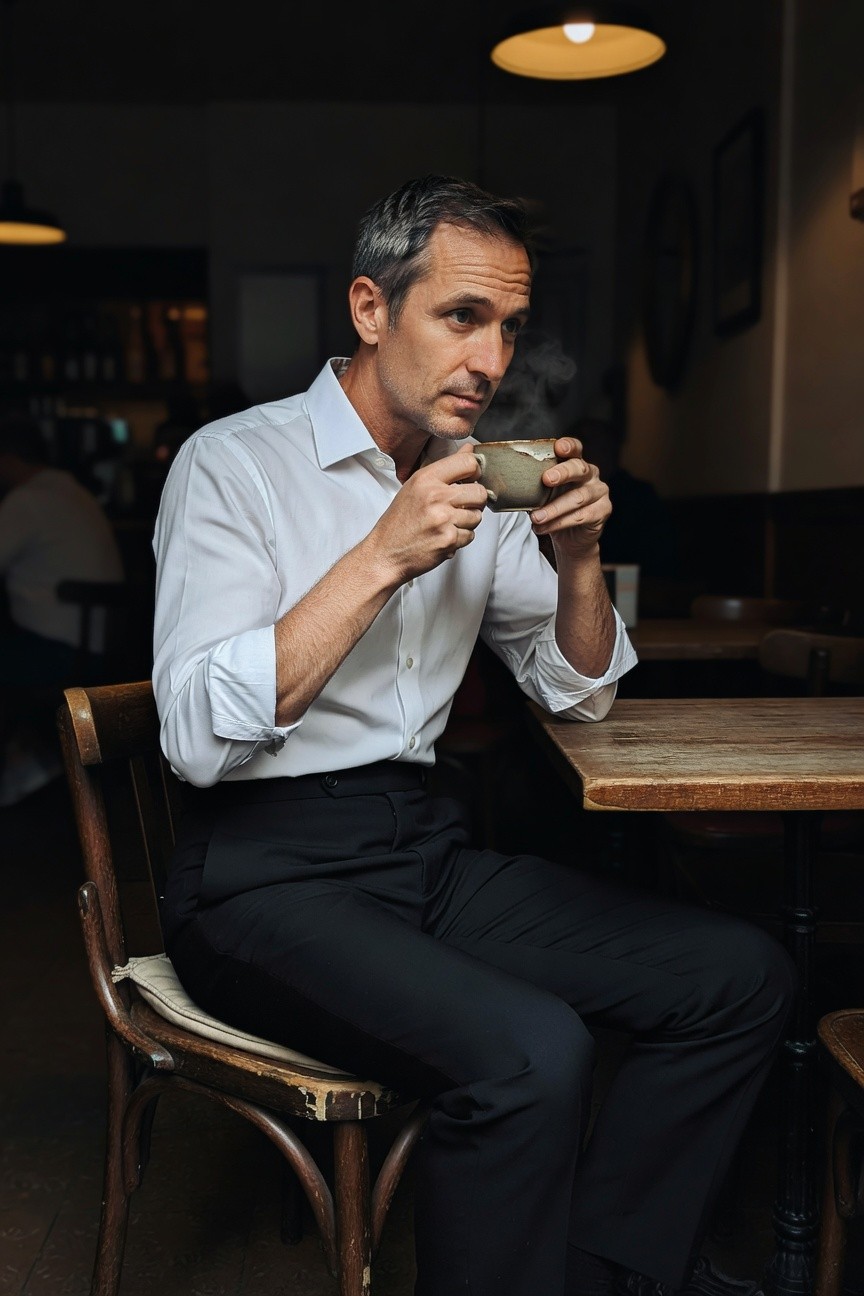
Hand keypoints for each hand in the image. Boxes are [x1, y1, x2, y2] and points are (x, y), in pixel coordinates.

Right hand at [369, 449, 488, 581]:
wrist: (385, 553)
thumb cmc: (399, 521)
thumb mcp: (416, 486)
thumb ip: (445, 469)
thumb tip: (470, 450)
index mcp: (426, 478)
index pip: (468, 463)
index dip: (475, 472)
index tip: (471, 480)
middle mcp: (435, 496)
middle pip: (480, 492)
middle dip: (475, 501)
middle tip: (460, 507)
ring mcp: (443, 519)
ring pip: (477, 516)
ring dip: (467, 522)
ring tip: (448, 524)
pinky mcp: (448, 540)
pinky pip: (470, 536)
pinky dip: (460, 539)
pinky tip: (443, 537)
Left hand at [529, 437, 610, 560]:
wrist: (570, 539)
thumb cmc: (554, 510)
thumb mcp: (543, 494)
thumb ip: (534, 485)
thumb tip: (507, 484)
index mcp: (575, 464)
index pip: (575, 449)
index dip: (568, 446)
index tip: (558, 447)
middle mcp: (590, 474)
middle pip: (579, 468)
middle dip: (562, 473)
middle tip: (545, 480)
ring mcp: (599, 492)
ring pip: (578, 497)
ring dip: (554, 508)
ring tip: (536, 517)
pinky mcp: (603, 510)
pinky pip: (580, 516)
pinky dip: (559, 523)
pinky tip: (543, 527)